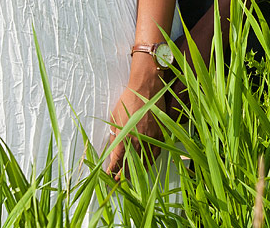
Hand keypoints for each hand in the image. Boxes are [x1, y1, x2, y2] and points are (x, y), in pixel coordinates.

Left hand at [102, 59, 165, 178]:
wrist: (147, 87)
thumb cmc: (128, 100)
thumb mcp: (115, 117)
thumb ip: (114, 135)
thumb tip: (113, 148)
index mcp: (125, 138)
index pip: (117, 161)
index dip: (112, 172)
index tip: (108, 177)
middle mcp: (138, 141)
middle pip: (131, 165)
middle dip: (123, 175)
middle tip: (118, 182)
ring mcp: (151, 138)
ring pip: (145, 161)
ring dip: (138, 170)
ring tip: (132, 177)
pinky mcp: (160, 134)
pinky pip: (156, 152)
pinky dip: (150, 160)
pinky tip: (147, 163)